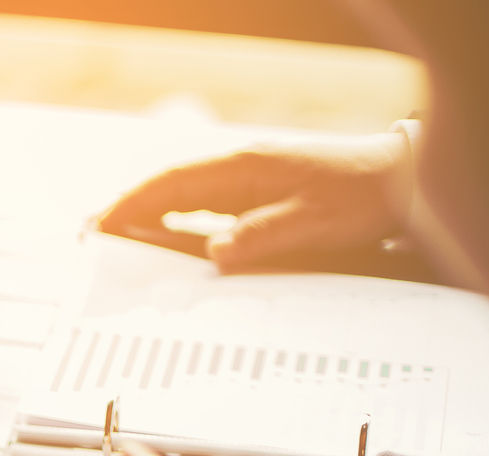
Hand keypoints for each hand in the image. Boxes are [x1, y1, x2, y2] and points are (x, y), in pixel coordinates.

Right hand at [99, 133, 409, 269]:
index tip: (101, 225)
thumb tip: (215, 253)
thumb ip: (263, 236)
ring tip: (111, 239)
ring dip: (147, 215)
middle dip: (127, 209)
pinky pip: (203, 207)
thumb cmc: (362, 199)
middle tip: (88, 235)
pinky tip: (161, 238)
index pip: (174, 184)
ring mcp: (247, 180)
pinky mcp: (256, 194)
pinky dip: (175, 220)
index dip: (133, 204)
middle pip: (169, 188)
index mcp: (246, 169)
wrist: (400, 183)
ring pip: (183, 197)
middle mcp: (240, 169)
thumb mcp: (315, 222)